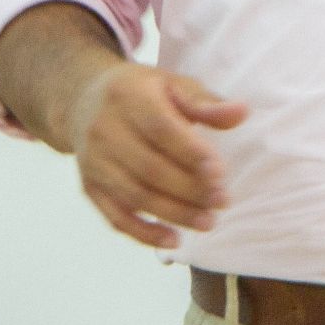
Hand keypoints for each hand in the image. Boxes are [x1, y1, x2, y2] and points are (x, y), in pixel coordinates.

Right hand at [66, 64, 248, 249]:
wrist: (82, 100)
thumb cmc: (140, 92)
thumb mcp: (172, 84)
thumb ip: (205, 103)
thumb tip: (241, 113)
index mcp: (128, 96)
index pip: (161, 129)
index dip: (191, 153)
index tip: (220, 173)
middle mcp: (104, 129)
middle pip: (149, 167)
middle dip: (190, 190)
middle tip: (222, 201)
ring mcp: (93, 161)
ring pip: (135, 195)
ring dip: (174, 214)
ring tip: (208, 221)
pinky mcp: (89, 186)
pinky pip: (115, 217)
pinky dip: (144, 233)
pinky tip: (174, 240)